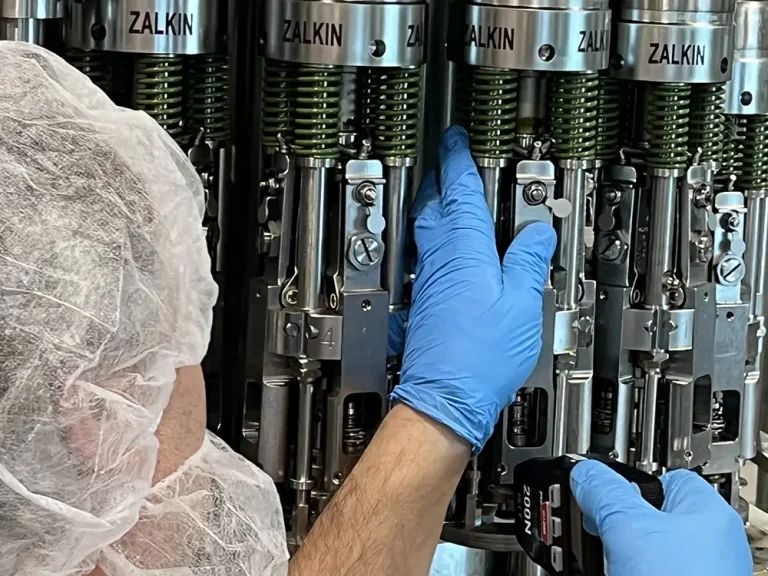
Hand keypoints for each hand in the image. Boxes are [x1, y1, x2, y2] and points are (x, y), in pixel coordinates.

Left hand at [389, 126, 555, 453]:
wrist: (444, 396)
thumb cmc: (478, 358)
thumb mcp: (521, 304)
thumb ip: (527, 262)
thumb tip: (536, 233)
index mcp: (464, 251)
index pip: (459, 192)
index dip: (457, 161)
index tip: (456, 140)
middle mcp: (440, 261)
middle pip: (433, 205)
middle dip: (439, 178)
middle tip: (448, 161)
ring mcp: (429, 282)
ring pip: (428, 229)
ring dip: (437, 206)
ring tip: (449, 195)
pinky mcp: (426, 303)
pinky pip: (430, 256)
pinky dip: (440, 239)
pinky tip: (451, 248)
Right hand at [571, 459, 751, 575]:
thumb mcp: (628, 528)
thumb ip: (606, 494)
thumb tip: (587, 474)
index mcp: (707, 515)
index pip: (664, 478)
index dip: (627, 479)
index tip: (598, 484)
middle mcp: (707, 547)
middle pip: (647, 517)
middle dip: (613, 521)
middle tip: (588, 525)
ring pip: (640, 552)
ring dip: (612, 553)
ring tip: (590, 557)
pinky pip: (639, 574)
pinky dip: (620, 572)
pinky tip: (602, 573)